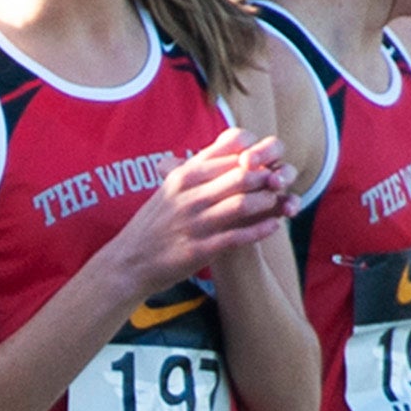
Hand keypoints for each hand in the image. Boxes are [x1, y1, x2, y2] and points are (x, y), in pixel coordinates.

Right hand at [108, 129, 294, 299]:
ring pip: (242, 204)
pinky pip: (236, 237)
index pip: (228, 152)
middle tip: (282, 181)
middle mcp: (189, 194)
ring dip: (267, 202)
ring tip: (281, 202)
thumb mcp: (170, 187)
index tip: (268, 159)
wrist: (129, 261)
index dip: (256, 153)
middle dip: (267, 177)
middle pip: (240, 175)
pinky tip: (274, 226)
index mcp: (183, 175)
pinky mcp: (198, 249)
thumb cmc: (155, 223)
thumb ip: (196, 168)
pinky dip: (259, 230)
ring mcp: (193, 222)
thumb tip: (227, 149)